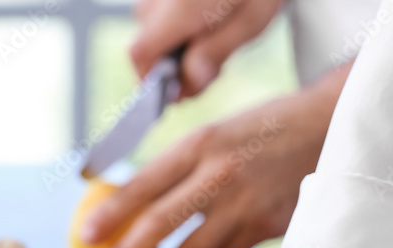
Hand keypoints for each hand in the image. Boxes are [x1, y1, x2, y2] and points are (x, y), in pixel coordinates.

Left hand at [82, 64, 351, 247]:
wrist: (328, 130)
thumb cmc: (265, 130)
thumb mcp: (217, 134)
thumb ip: (183, 168)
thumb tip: (138, 205)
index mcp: (200, 144)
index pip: (144, 184)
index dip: (112, 214)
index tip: (86, 235)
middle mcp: (219, 175)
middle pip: (161, 223)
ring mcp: (244, 205)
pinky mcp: (266, 229)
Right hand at [132, 0, 283, 97]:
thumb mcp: (252, 19)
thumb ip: (217, 52)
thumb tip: (189, 82)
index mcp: (179, 8)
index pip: (140, 54)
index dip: (152, 81)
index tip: (176, 93)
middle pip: (145, 42)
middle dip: (172, 63)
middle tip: (209, 67)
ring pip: (152, 25)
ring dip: (176, 42)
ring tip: (213, 35)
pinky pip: (161, 9)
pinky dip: (179, 22)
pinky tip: (206, 19)